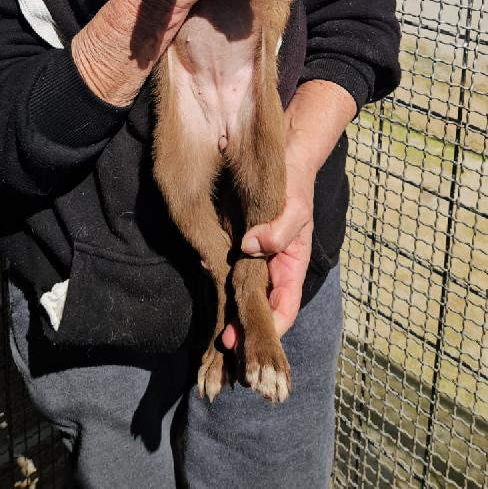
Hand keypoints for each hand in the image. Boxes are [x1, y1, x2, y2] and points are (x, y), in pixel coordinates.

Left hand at [221, 141, 315, 348]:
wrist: (283, 156)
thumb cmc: (295, 185)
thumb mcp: (294, 208)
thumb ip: (279, 230)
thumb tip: (250, 247)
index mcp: (291, 267)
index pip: (284, 309)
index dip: (268, 329)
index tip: (245, 339)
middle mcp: (273, 268)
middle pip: (260, 308)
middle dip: (245, 328)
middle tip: (223, 341)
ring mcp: (255, 257)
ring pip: (243, 291)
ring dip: (230, 308)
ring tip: (213, 325)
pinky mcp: (238, 242)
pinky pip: (228, 264)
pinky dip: (218, 274)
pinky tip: (203, 269)